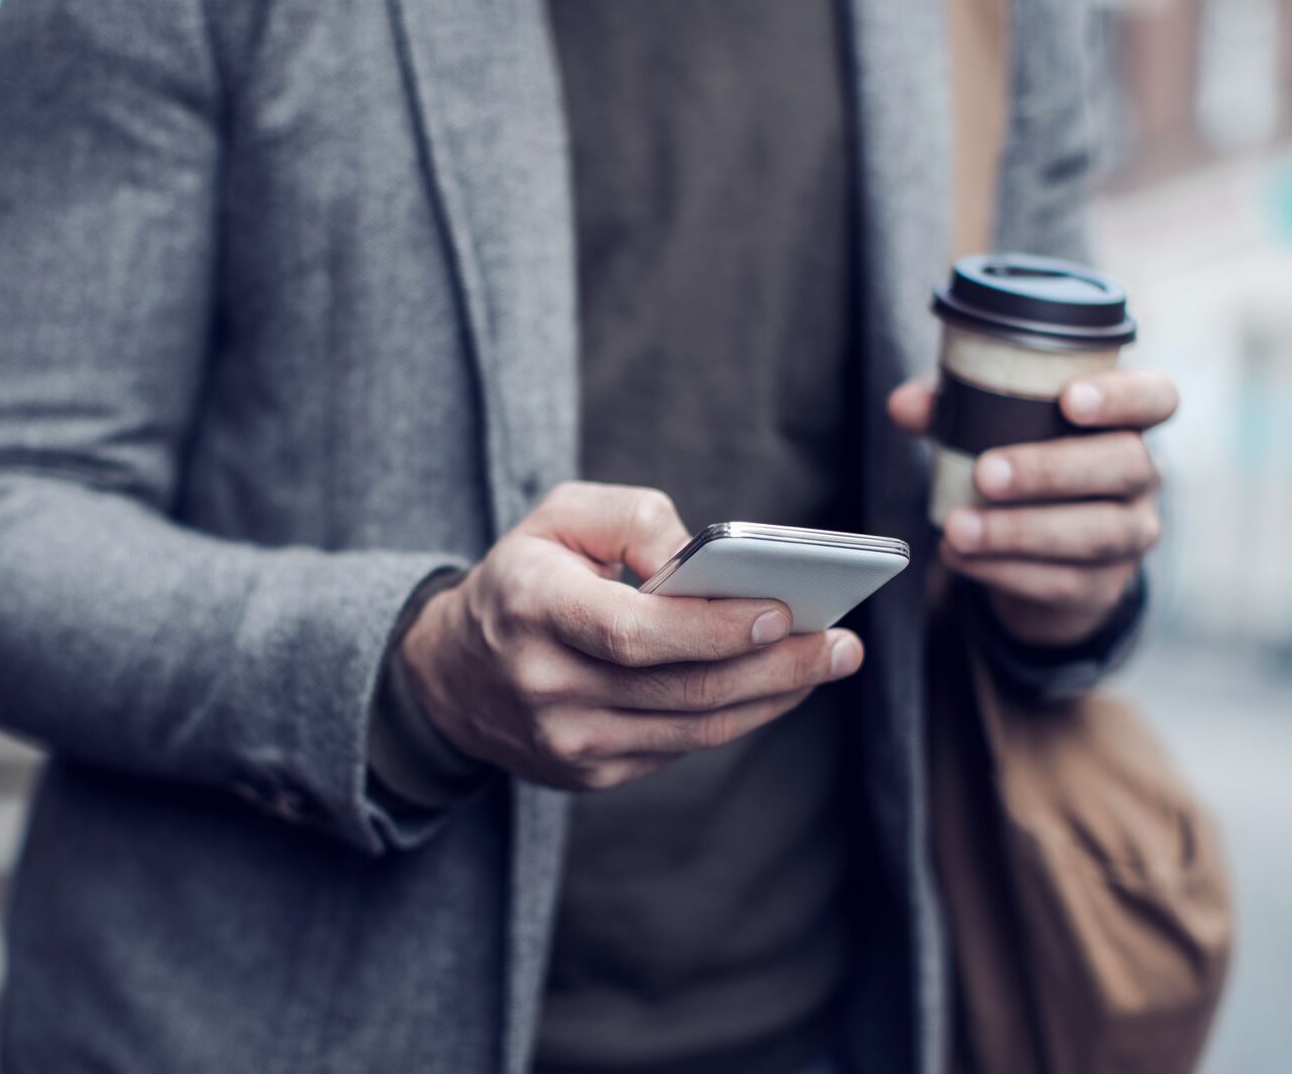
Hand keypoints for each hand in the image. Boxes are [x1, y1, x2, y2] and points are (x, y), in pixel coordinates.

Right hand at [400, 482, 863, 790]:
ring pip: (693, 729)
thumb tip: (708, 562)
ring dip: (773, 696)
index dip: (710, 629)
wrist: (450, 675)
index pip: (632, 632)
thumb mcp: (559, 517)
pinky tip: (779, 685)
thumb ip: (635, 520)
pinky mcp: (589, 774)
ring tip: (830, 661)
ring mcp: (567, 742)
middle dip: (775, 666)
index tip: (780, 611)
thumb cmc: (525, 576)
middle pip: (680, 689)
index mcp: (532, 608)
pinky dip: (739, 715)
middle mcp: (546, 685)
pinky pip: (681, 746)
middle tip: (841, 642)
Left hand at [888, 369, 1176, 645]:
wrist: (1038, 555)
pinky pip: (1065, 581)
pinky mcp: (1103, 585)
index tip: (1071, 400)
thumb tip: (905, 405)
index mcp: (1126, 421)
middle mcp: (1142, 475)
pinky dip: (1006, 571)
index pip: (1156, 397)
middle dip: (1052, 470)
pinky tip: (962, 558)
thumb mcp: (987, 426)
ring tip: (958, 528)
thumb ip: (953, 407)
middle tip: (986, 474)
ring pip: (1097, 532)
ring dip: (1021, 530)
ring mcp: (1131, 533)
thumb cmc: (1020, 463)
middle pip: (1125, 465)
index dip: (1123, 396)